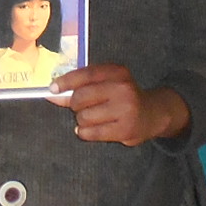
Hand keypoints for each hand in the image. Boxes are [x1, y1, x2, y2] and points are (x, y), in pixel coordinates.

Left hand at [53, 62, 190, 144]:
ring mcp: (125, 109)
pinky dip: (85, 132)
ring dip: (82, 120)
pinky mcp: (124, 129)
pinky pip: (90, 133)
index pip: (86, 74)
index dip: (66, 81)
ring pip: (84, 117)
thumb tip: (54, 92)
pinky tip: (92, 129)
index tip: (53, 88)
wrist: (153, 114)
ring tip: (94, 119)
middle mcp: (122, 88)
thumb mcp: (108, 83)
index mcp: (117, 72)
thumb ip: (82, 86)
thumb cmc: (124, 97)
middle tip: (82, 107)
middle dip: (75, 104)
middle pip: (81, 97)